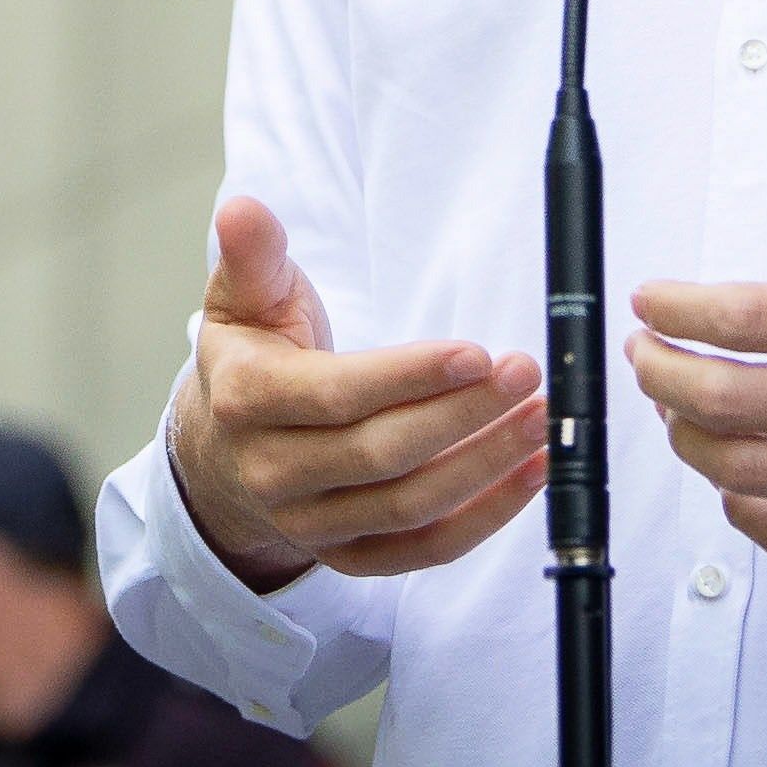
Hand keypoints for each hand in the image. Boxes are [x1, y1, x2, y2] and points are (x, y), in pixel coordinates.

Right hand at [168, 195, 550, 591]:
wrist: (226, 446)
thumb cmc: (254, 356)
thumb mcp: (243, 297)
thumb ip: (254, 254)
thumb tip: (243, 210)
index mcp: (247, 401)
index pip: (338, 395)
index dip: (410, 378)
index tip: (476, 352)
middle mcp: (272, 473)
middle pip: (382, 455)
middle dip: (464, 415)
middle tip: (524, 374)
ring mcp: (309, 523)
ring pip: (410, 506)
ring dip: (486, 466)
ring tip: (540, 419)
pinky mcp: (347, 556)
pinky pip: (424, 550)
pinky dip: (484, 519)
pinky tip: (530, 476)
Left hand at [625, 96, 766, 573]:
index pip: (745, 316)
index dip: (677, 310)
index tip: (650, 303)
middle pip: (728, 398)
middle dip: (661, 375)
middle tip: (645, 358)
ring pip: (747, 468)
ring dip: (692, 439)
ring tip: (679, 412)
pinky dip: (745, 507)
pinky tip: (736, 478)